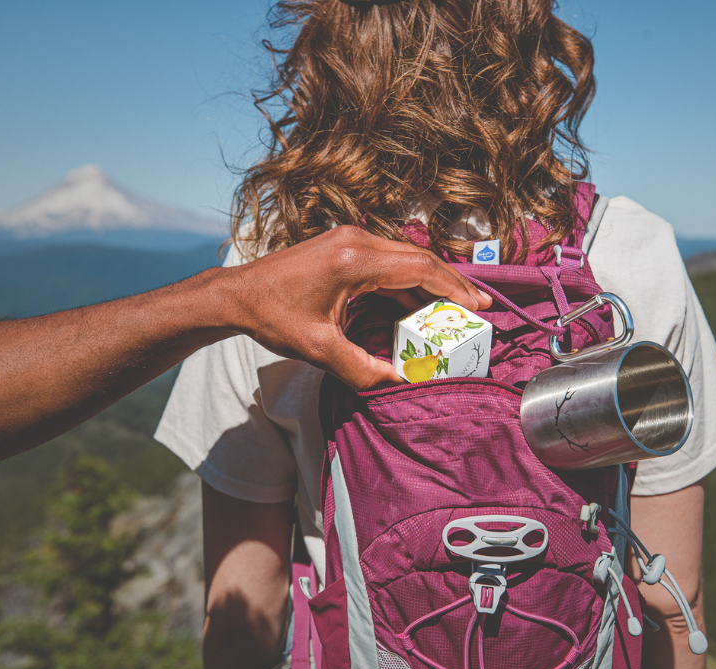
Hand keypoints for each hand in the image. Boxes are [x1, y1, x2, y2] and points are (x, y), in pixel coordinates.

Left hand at [222, 225, 490, 389]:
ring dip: (431, 283)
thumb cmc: (273, 317)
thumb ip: (361, 368)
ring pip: (406, 258)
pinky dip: (408, 282)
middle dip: (451, 283)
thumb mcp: (319, 350)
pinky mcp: (345, 246)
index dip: (453, 288)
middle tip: (478, 308)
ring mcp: (350, 240)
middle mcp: (356, 241)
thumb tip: (398, 381)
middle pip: (419, 258)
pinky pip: (388, 262)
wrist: (238, 295)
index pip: (419, 269)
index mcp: (353, 260)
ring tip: (456, 309)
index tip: (478, 306)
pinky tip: (420, 305)